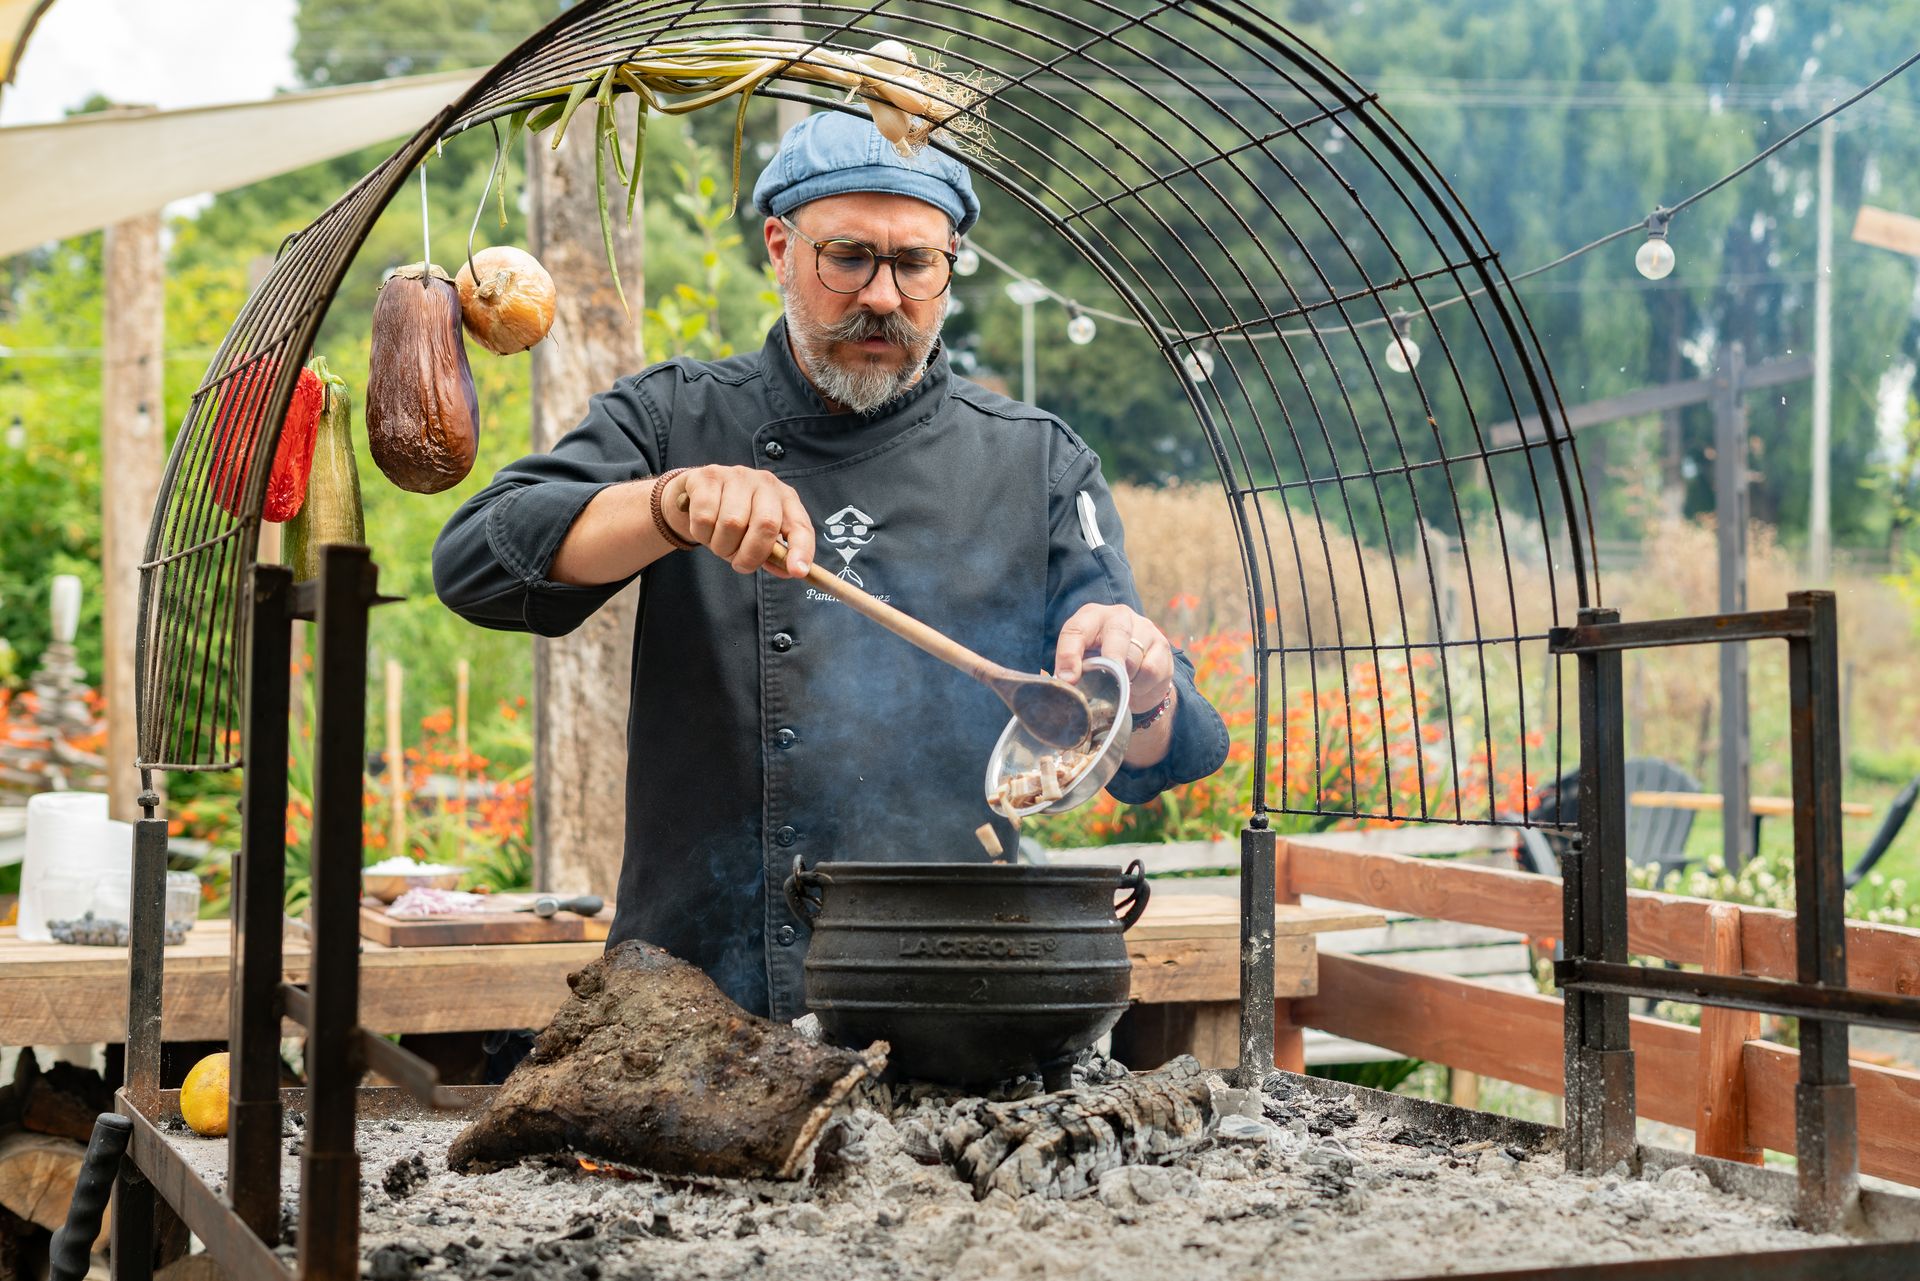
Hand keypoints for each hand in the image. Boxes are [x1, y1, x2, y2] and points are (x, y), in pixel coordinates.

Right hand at [665, 465, 814, 578]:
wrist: (697, 493)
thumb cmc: (734, 518)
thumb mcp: (758, 535)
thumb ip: (773, 554)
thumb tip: (789, 571)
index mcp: (786, 499)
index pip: (800, 526)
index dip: (802, 550)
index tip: (797, 572)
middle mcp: (765, 483)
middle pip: (766, 524)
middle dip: (751, 555)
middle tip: (738, 564)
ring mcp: (737, 476)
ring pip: (731, 523)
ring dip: (721, 546)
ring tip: (718, 543)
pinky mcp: (708, 476)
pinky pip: (705, 517)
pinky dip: (702, 534)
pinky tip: (703, 528)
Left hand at [1053, 603, 1174, 714]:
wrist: (1136, 667)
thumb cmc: (1100, 661)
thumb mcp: (1081, 661)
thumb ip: (1070, 667)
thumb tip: (1066, 680)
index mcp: (1091, 617)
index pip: (1076, 630)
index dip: (1069, 655)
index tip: (1069, 680)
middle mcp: (1119, 616)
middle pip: (1117, 634)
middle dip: (1111, 662)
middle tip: (1106, 684)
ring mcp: (1145, 628)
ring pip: (1135, 658)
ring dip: (1126, 681)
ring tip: (1121, 686)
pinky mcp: (1163, 645)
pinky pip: (1151, 671)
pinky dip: (1141, 686)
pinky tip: (1136, 686)